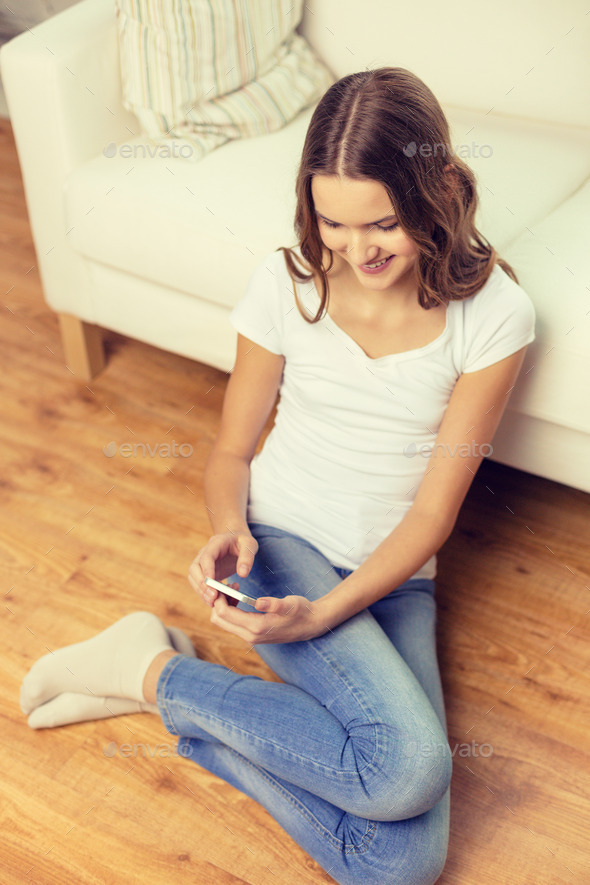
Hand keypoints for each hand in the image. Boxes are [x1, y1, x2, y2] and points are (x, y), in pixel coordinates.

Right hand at [188, 530, 257, 607]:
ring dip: (200, 590)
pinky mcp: (204, 572)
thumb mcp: (250, 545)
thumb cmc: (243, 542)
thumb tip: (242, 574)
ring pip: (193, 577)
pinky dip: (204, 592)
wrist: (237, 541)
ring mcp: (202, 563)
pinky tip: (214, 601)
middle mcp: (205, 552)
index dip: (207, 571)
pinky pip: (199, 583)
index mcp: (216, 543)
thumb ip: (247, 558)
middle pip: (194, 568)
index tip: (212, 584)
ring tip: (213, 602)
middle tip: (213, 597)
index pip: (206, 557)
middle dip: (201, 584)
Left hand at [210, 591, 328, 643]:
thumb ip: (274, 604)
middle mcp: (250, 635)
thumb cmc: (301, 612)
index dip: (219, 598)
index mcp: (256, 627)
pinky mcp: (252, 634)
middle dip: (218, 602)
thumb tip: (258, 602)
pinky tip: (239, 598)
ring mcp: (250, 636)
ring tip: (234, 589)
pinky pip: (232, 623)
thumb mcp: (290, 604)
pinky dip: (230, 610)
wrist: (310, 625)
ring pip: (223, 622)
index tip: (223, 583)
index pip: (224, 614)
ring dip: (224, 606)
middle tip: (226, 585)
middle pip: (219, 620)